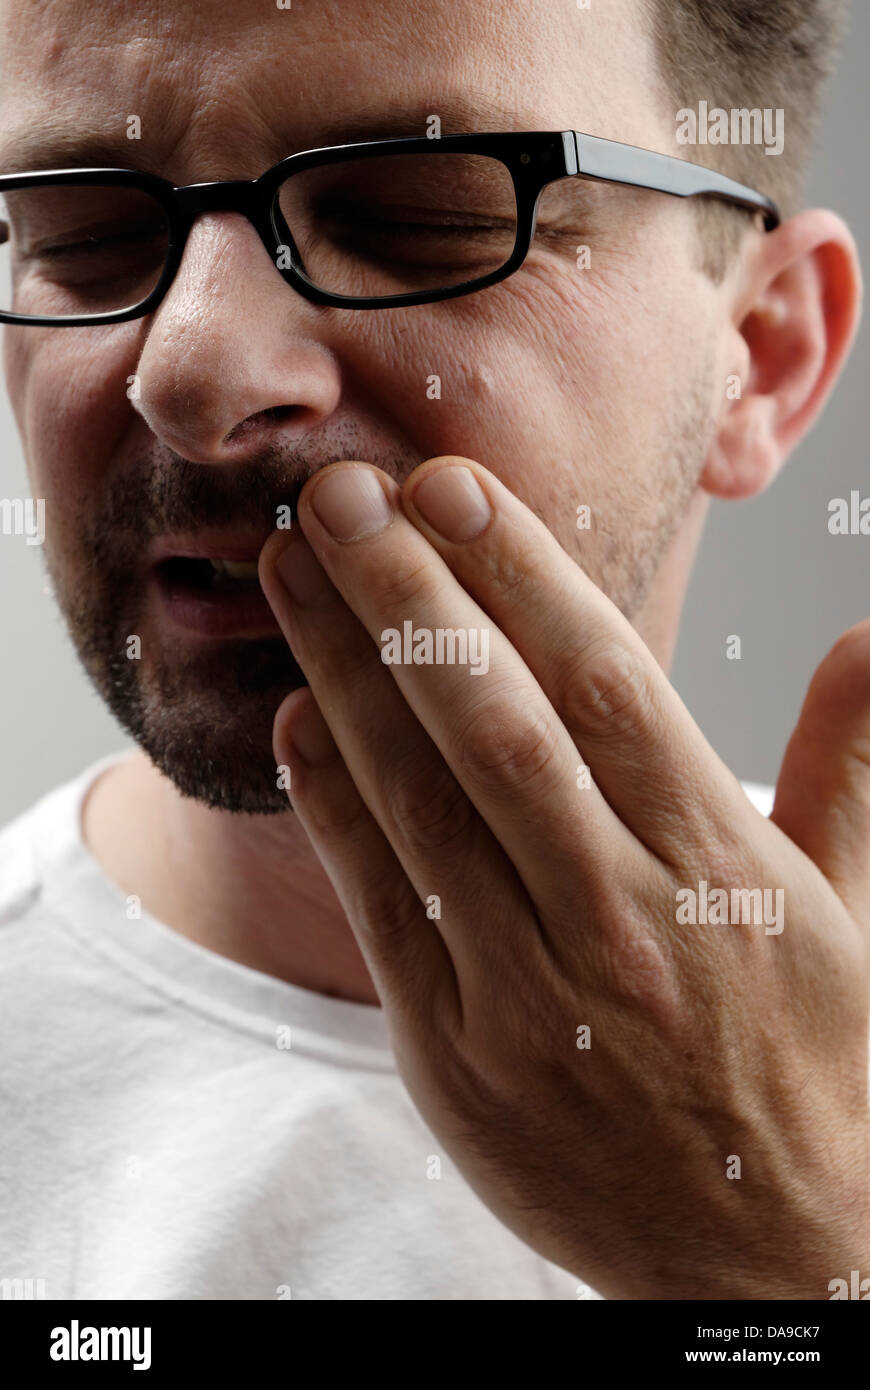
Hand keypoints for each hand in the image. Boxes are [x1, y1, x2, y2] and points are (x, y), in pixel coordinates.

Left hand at [259, 456, 869, 1299]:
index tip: (450, 484)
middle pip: (497, 725)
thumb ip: (849, 765)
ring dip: (345, 674)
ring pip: (423, 801)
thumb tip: (869, 638)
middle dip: (408, 594)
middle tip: (338, 494)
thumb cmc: (806, 1063)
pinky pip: (380, 908)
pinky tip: (297, 719)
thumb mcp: (851, 911)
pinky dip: (333, 805)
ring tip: (292, 572)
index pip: (609, 686)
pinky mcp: (458, 1055)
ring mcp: (533, 992)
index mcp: (721, 863)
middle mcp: (624, 917)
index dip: (521, 574)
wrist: (764, 1254)